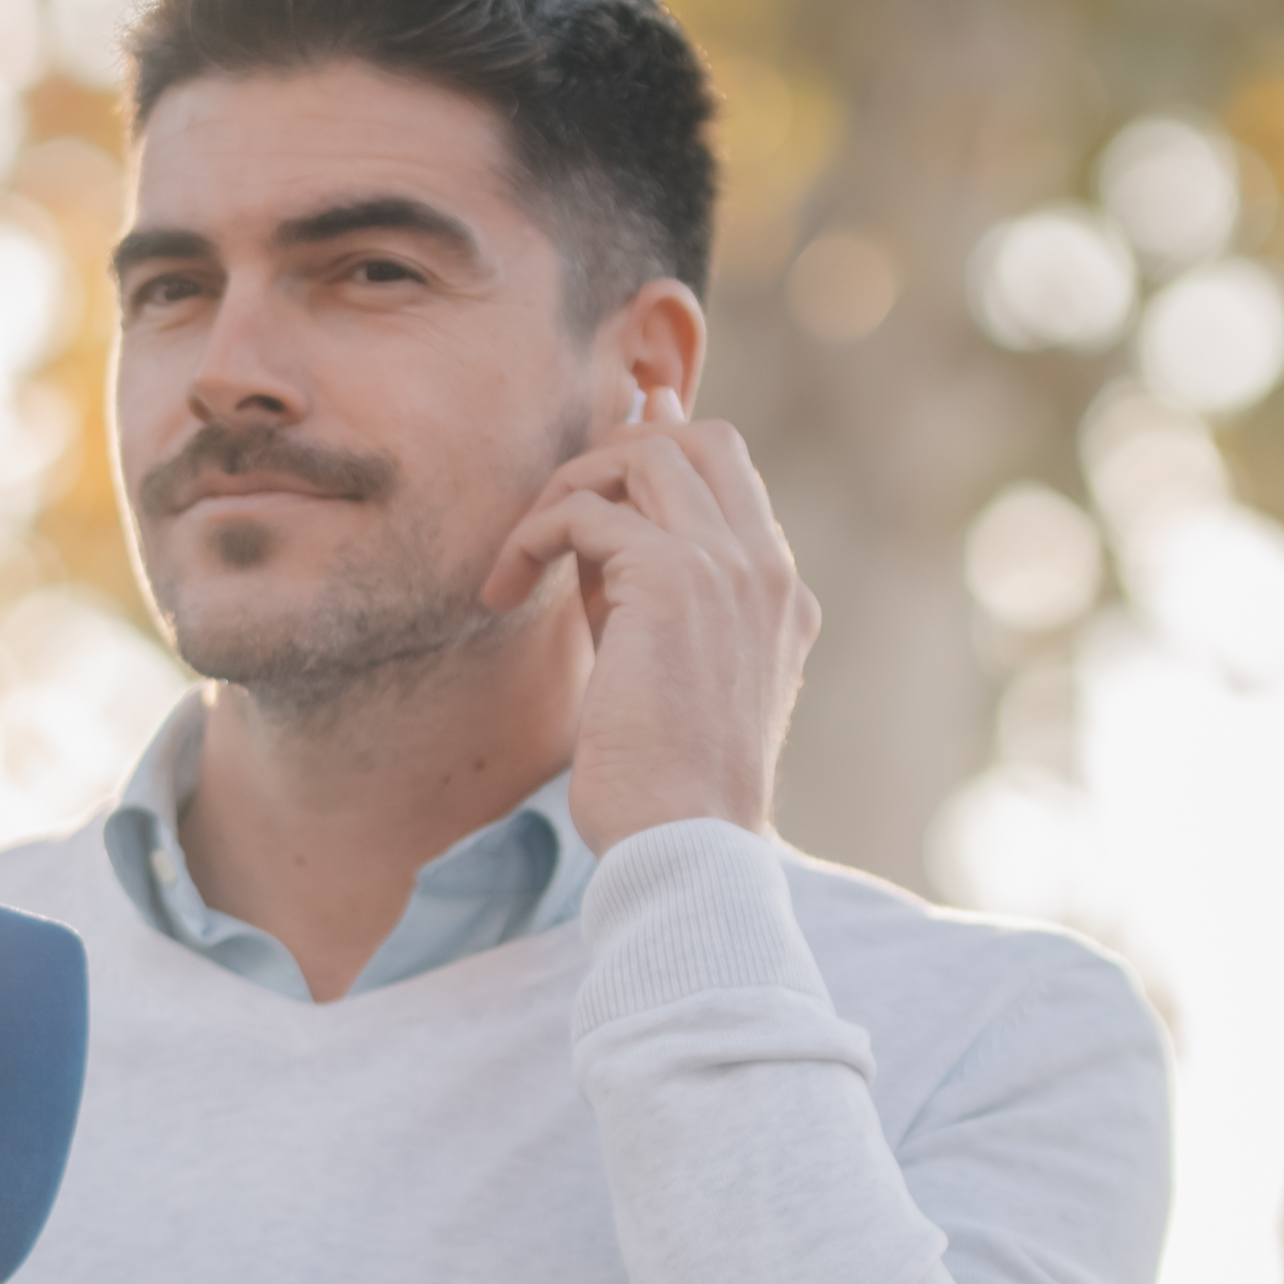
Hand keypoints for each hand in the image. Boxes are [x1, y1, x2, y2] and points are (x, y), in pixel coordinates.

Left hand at [482, 384, 817, 849]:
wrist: (684, 844)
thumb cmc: (664, 783)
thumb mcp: (664, 671)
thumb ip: (643, 593)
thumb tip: (599, 524)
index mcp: (779, 596)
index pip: (733, 476)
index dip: (661, 450)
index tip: (596, 470)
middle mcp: (767, 570)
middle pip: (703, 438)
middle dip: (618, 453)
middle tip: (555, 510)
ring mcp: (728, 567)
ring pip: (648, 454)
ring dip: (569, 488)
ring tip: (524, 554)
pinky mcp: (672, 578)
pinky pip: (587, 510)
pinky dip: (533, 534)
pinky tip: (504, 587)